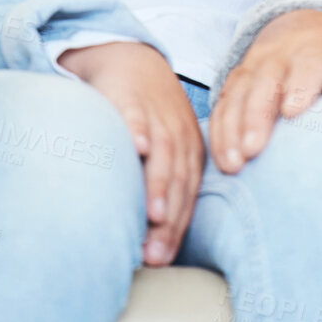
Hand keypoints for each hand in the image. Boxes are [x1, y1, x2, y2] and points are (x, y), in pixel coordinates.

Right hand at [59, 41, 203, 266]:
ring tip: (152, 214)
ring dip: (158, 184)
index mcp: (190, 152)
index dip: (176, 227)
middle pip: (179, 179)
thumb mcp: (166, 149)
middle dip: (168, 219)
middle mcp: (179, 135)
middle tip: (154, 254)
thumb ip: (164, 188)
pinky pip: (136, 115)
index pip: (188, 194)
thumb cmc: (149, 119)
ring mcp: (157, 116)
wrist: (134, 61)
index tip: (162, 259)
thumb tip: (152, 243)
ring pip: (163, 151)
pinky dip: (138, 130)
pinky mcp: (132, 98)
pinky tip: (136, 147)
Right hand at [210, 9, 321, 173]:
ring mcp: (254, 66)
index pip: (310, 63)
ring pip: (238, 93)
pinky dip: (217, 132)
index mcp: (319, 48)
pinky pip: (222, 105)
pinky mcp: (236, 83)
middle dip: (258, 114)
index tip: (294, 112)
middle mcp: (281, 54)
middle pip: (266, 80)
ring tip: (234, 164)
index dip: (301, 85)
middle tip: (255, 150)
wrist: (305, 29)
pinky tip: (219, 163)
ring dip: (232, 128)